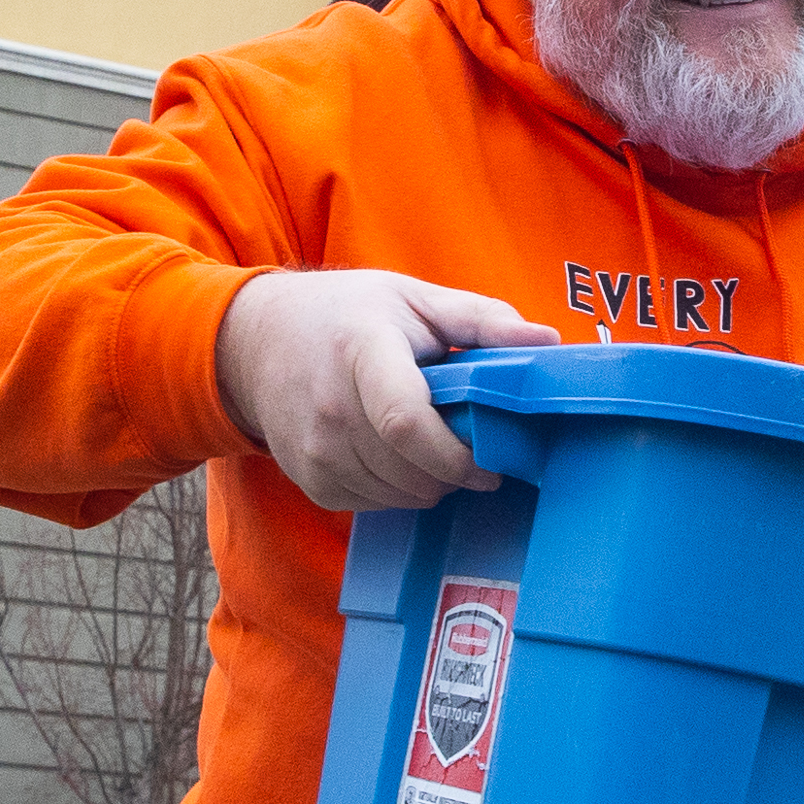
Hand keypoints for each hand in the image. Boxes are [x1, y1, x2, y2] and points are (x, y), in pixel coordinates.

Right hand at [214, 271, 559, 511]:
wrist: (255, 340)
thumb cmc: (348, 314)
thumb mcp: (415, 299)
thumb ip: (482, 319)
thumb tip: (548, 340)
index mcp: (362, 351)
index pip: (405, 422)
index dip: (457, 455)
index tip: (492, 462)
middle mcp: (329, 406)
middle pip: (410, 469)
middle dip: (456, 472)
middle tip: (476, 456)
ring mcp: (313, 449)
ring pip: (398, 494)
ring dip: (432, 484)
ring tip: (438, 449)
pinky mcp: (308, 479)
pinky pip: (374, 504)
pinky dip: (400, 491)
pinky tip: (400, 458)